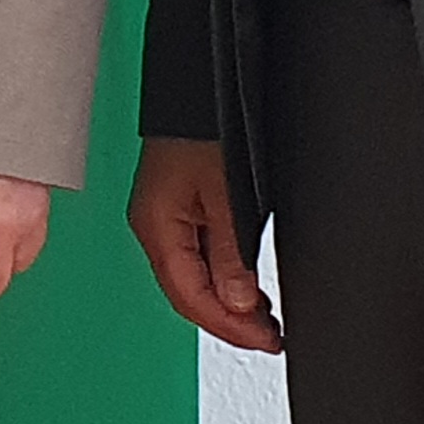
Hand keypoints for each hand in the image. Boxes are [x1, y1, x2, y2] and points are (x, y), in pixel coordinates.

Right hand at [127, 135, 281, 352]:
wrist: (194, 82)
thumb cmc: (201, 123)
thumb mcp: (226, 192)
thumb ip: (231, 253)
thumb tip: (240, 304)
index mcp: (156, 226)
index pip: (189, 297)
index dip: (229, 328)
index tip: (265, 342)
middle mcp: (153, 226)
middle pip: (187, 294)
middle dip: (228, 322)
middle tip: (269, 339)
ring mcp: (162, 216)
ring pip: (191, 279)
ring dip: (226, 304)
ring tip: (264, 321)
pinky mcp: (175, 207)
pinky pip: (195, 258)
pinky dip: (221, 280)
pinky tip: (245, 286)